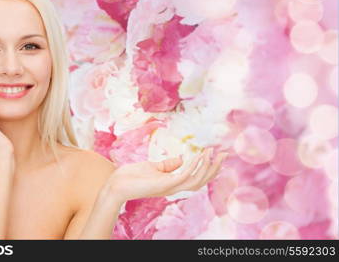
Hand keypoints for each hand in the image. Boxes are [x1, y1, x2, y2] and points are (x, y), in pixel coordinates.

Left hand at [105, 147, 227, 203]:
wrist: (115, 184)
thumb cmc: (132, 176)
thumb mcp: (153, 167)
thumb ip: (168, 165)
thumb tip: (181, 159)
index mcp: (173, 183)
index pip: (197, 178)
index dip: (209, 169)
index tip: (217, 154)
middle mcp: (174, 187)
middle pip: (201, 181)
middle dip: (214, 168)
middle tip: (224, 154)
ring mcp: (169, 188)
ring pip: (196, 181)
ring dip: (206, 167)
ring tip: (212, 153)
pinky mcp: (163, 185)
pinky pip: (183, 176)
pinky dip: (193, 166)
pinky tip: (198, 155)